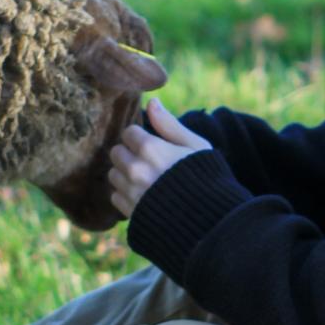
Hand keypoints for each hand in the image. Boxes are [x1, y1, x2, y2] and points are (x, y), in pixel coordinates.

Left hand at [107, 98, 212, 218]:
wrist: (211, 221)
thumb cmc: (207, 178)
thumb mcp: (195, 146)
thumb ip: (169, 124)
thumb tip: (151, 102)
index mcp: (151, 149)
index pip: (129, 133)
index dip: (140, 137)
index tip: (151, 144)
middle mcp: (136, 169)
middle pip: (116, 152)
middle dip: (129, 154)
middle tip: (147, 161)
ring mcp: (131, 192)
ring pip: (113, 175)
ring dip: (125, 174)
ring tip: (145, 179)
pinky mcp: (130, 212)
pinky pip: (115, 197)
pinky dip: (125, 195)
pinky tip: (143, 195)